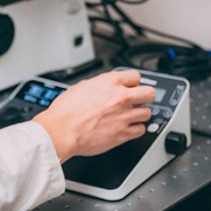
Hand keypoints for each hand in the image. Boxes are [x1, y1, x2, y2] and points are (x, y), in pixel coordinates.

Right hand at [32, 70, 156, 162]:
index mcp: (110, 82)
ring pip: (147, 113)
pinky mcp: (123, 133)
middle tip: (139, 101)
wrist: (61, 130)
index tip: (131, 87)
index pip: (136, 76)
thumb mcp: (80, 87)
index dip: (133, 82)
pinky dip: (136, 130)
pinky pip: (141, 130)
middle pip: (149, 93)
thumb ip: (98, 86)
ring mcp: (124, 116)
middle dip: (144, 97)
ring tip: (131, 117)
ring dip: (140, 115)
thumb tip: (102, 87)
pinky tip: (127, 128)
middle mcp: (120, 97)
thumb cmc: (65, 111)